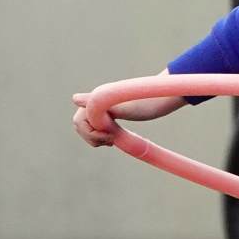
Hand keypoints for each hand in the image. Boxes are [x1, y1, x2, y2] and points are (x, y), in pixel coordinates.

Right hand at [71, 74, 185, 147]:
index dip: (90, 133)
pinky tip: (114, 139)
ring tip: (113, 141)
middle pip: (80, 126)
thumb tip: (74, 99)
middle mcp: (97, 103)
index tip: (110, 136)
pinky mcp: (112, 115)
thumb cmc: (147, 102)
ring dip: (96, 139)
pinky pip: (98, 129)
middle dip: (92, 137)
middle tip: (112, 141)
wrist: (165, 97)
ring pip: (88, 129)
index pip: (79, 121)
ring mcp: (104, 110)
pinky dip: (102, 137)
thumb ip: (99, 103)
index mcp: (97, 100)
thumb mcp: (124, 107)